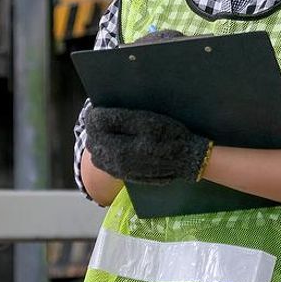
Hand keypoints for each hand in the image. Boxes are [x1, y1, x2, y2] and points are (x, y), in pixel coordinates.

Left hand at [84, 107, 211, 184]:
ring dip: (100, 140)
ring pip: (96, 153)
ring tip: (112, 130)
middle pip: (92, 140)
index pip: (94, 126)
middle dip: (96, 127)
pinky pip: (104, 162)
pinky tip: (117, 142)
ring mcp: (118, 171)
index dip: (95, 113)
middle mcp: (115, 162)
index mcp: (119, 148)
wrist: (187, 158)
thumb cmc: (170, 135)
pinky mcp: (123, 175)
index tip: (101, 106)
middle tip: (107, 116)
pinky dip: (106, 151)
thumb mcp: (147, 121)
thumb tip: (94, 116)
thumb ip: (118, 119)